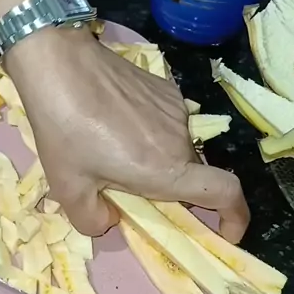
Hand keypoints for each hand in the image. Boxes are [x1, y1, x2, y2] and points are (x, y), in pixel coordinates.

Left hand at [7, 26, 249, 242]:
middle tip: (124, 187)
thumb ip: (92, 219)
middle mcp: (180, 140)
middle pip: (191, 175)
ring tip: (109, 149)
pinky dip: (149, 133)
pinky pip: (167, 123)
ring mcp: (176, 110)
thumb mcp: (67, 188)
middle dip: (168, 189)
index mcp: (165, 170)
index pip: (225, 193)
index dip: (235, 217)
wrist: (58, 63)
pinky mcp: (165, 88)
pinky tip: (114, 122)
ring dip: (154, 159)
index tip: (225, 231)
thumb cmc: (64, 129)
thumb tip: (110, 218)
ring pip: (176, 148)